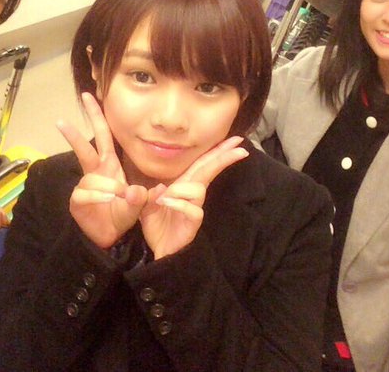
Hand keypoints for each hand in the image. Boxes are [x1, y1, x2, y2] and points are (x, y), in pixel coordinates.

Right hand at [58, 92, 147, 248]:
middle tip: (69, 111)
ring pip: (92, 177)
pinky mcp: (78, 199)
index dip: (98, 116)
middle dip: (77, 129)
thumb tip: (135, 191)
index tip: (91, 95)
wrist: (109, 237)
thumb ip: (140, 197)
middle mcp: (96, 171)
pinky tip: (107, 202)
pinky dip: (99, 197)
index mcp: (110, 164)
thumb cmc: (122, 213)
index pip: (104, 135)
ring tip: (116, 196)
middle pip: (86, 145)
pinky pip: (86, 192)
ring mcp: (85, 184)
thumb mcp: (138, 204)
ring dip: (107, 186)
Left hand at [139, 136, 248, 259]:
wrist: (155, 248)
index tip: (235, 139)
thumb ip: (152, 192)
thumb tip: (161, 187)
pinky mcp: (192, 225)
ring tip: (164, 196)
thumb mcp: (147, 202)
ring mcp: (194, 209)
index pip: (202, 164)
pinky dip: (179, 203)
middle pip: (209, 170)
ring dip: (182, 188)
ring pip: (199, 189)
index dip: (217, 151)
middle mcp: (192, 195)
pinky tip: (165, 202)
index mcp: (183, 185)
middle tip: (241, 148)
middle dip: (223, 157)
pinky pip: (192, 210)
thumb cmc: (156, 223)